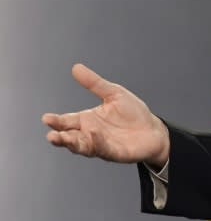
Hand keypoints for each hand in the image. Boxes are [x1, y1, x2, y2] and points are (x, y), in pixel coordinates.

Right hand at [42, 63, 169, 167]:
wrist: (153, 129)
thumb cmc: (132, 113)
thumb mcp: (114, 94)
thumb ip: (95, 84)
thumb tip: (76, 67)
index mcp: (87, 120)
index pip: (67, 121)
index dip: (56, 121)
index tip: (46, 118)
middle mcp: (90, 134)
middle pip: (70, 137)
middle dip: (60, 136)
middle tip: (51, 134)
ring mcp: (100, 145)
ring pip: (81, 146)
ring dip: (72, 143)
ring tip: (64, 138)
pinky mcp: (113, 152)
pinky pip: (102, 149)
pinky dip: (97, 142)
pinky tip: (93, 133)